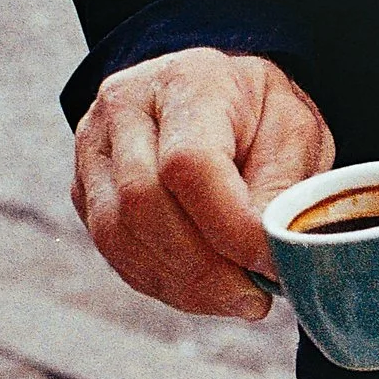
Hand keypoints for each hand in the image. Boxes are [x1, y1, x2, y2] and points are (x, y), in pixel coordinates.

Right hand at [72, 47, 333, 319]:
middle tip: (254, 297)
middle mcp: (124, 108)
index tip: (270, 262)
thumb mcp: (294, 134)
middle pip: (142, 204)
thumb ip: (282, 188)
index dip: (229, 227)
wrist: (215, 100)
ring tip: (234, 297)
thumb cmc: (258, 117)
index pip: (188, 164)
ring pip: (119, 237)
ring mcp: (93, 150)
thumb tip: (268, 255)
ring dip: (182, 285)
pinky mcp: (84, 192)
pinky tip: (203, 290)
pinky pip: (115, 255)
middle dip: (204, 268)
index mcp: (185, 81)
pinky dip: (164, 285)